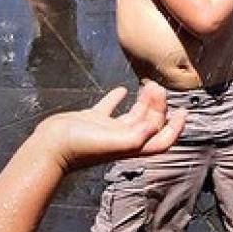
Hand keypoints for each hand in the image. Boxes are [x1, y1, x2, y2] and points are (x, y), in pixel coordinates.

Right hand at [37, 80, 185, 171]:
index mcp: (131, 146)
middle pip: (149, 123)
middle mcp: (122, 139)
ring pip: (133, 115)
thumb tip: (154, 125)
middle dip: (158, 106)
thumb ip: (135, 136)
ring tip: (148, 84)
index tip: (183, 111)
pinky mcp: (92, 120)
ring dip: (143, 101)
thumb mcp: (111, 142)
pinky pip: (109, 108)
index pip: (161, 140)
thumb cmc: (80, 147)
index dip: (175, 129)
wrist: (49, 147)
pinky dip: (118, 98)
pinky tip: (123, 89)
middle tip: (158, 86)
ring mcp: (107, 129)